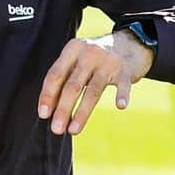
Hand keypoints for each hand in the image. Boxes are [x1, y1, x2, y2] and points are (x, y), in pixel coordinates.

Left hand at [38, 29, 154, 134]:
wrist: (130, 44)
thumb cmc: (96, 58)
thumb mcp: (78, 59)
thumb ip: (65, 77)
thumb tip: (49, 109)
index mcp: (73, 49)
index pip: (56, 74)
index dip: (48, 95)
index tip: (43, 114)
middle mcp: (90, 53)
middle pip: (73, 85)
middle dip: (63, 109)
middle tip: (56, 129)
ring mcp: (109, 61)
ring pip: (93, 91)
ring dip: (82, 113)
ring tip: (73, 130)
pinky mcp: (126, 70)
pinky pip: (123, 86)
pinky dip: (122, 96)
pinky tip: (120, 106)